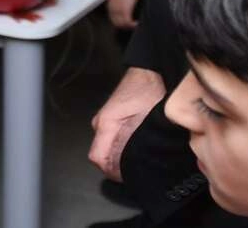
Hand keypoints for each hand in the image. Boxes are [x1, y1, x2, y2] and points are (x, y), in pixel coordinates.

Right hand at [89, 67, 165, 181]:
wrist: (149, 71)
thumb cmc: (149, 90)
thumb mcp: (149, 119)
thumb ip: (139, 142)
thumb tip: (137, 162)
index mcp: (106, 123)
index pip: (98, 158)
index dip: (112, 172)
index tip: (129, 176)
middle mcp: (101, 123)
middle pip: (102, 155)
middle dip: (118, 166)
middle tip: (140, 168)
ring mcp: (104, 120)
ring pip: (107, 147)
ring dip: (121, 156)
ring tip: (142, 157)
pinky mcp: (111, 117)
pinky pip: (111, 139)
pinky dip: (122, 147)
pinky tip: (138, 146)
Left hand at [108, 0, 138, 29]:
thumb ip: (122, 4)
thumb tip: (126, 7)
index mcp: (110, 6)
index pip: (113, 19)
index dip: (119, 23)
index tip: (126, 23)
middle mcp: (112, 10)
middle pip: (117, 23)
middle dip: (124, 26)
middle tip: (131, 27)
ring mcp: (118, 11)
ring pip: (122, 24)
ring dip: (129, 26)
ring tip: (135, 26)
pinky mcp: (125, 12)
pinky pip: (128, 23)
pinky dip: (133, 25)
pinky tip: (137, 24)